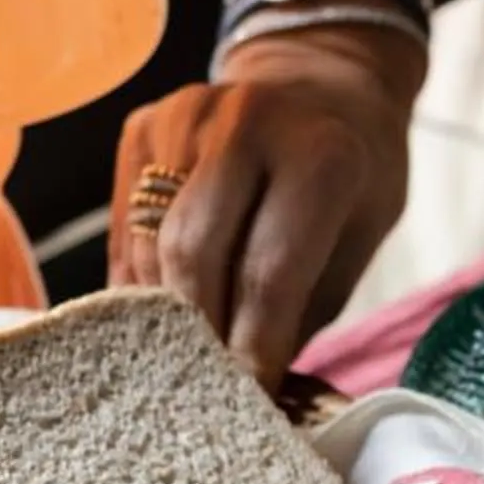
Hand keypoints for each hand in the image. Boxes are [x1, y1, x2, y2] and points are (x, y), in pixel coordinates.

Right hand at [111, 18, 423, 386]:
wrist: (320, 80)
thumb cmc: (352, 176)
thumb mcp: (358, 237)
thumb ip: (305, 308)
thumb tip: (255, 395)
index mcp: (320, 153)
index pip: (269, 272)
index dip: (254, 348)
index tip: (248, 402)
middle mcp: (242, 124)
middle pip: (192, 256)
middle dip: (198, 338)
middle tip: (206, 395)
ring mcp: (180, 119)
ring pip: (148, 249)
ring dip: (162, 320)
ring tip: (181, 368)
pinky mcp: (137, 129)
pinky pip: (126, 231)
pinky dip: (140, 288)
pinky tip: (160, 322)